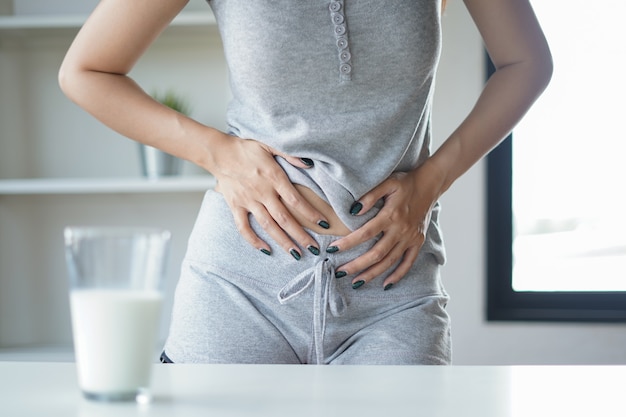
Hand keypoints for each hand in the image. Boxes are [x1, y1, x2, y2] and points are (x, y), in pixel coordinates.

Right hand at [211, 133, 328, 258]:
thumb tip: (309, 163)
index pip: (296, 200)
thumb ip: (290, 155)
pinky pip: (243, 228)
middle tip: (314, 248)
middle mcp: (262, 192)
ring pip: (268, 225)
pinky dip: (253, 241)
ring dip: (283, 241)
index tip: (323, 224)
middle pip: (285, 218)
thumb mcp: (270, 145)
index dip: (311, 213)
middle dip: (301, 235)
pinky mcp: (235, 206)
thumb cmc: (246, 149)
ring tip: (296, 254)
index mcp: (273, 177)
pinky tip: (266, 250)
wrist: (219, 153)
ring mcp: (248, 201)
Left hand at [329, 160, 445, 288]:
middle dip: (356, 265)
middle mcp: (401, 230)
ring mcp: (410, 238)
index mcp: (391, 215)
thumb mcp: (387, 182)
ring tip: (356, 282)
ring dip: (372, 274)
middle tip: (339, 272)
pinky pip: (408, 263)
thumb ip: (370, 196)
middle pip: (376, 253)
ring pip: (390, 261)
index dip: (348, 243)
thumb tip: (353, 210)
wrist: (429, 185)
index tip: (333, 249)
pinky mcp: (418, 242)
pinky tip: (386, 284)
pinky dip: (398, 275)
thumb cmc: (405, 183)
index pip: (366, 233)